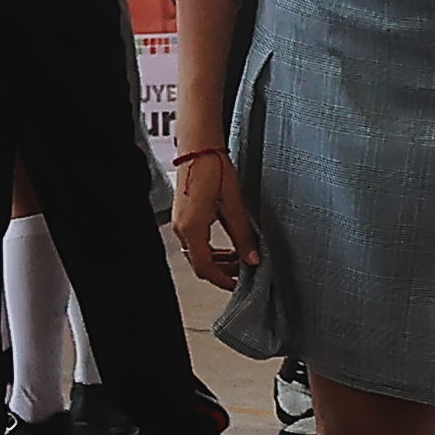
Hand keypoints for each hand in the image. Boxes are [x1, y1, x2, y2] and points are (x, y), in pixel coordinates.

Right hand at [171, 151, 254, 291]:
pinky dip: (212, 250)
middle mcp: (182, 229)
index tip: (240, 285)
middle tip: (246, 273)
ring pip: (198, 254)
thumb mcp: (234, 205)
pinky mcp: (184, 217)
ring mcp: (181, 223)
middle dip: (223, 272)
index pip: (205, 268)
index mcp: (192, 228)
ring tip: (241, 260)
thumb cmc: (214, 170)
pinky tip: (229, 247)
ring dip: (219, 261)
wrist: (199, 148)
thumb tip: (253, 259)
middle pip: (200, 264)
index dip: (223, 281)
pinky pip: (196, 242)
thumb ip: (243, 235)